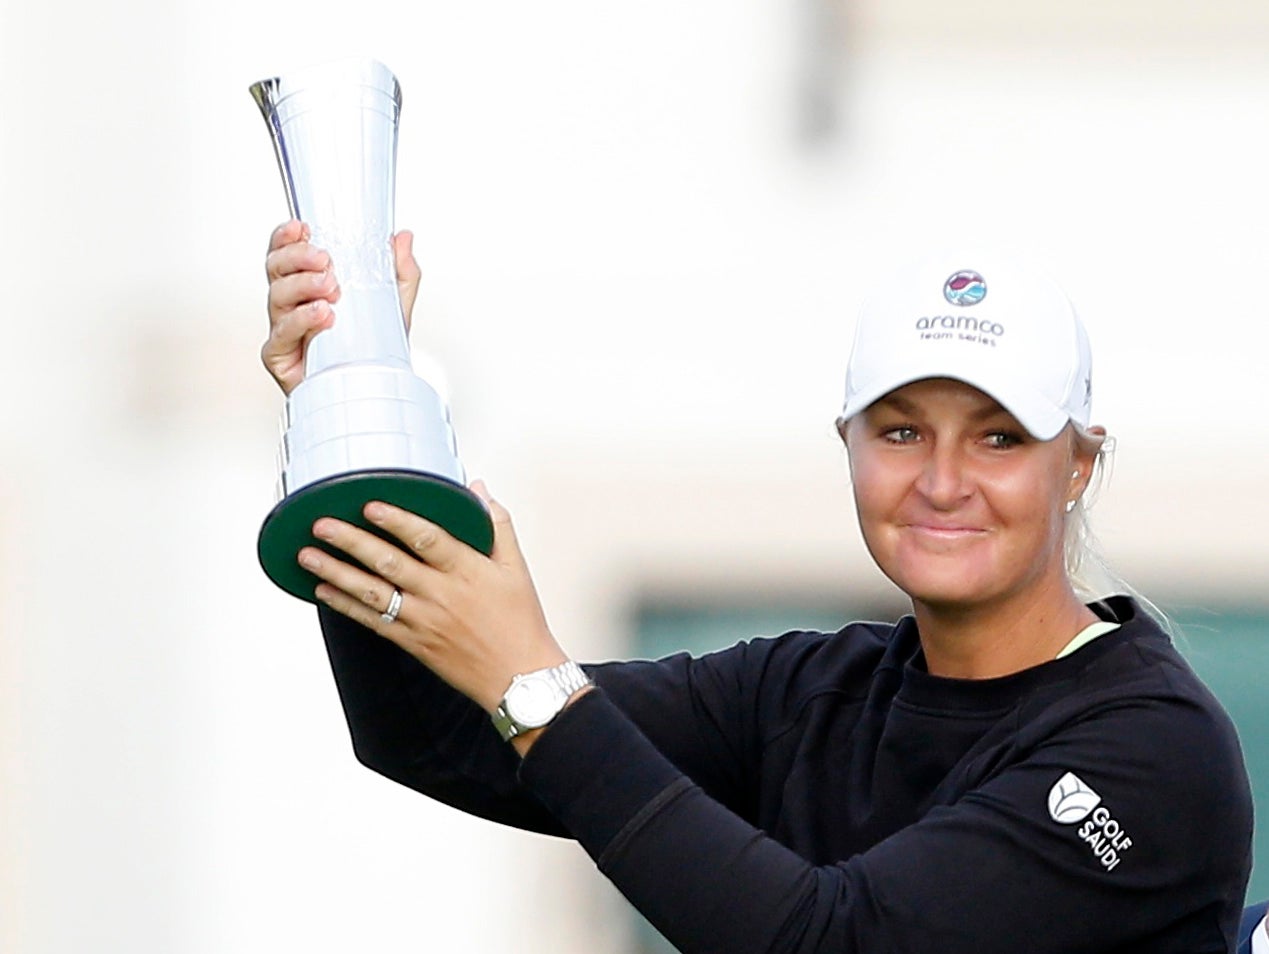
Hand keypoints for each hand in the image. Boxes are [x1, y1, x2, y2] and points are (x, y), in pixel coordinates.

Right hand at [262, 220, 421, 394]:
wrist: (372, 392)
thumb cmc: (372, 349)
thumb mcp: (394, 304)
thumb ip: (399, 271)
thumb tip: (404, 238)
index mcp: (309, 285)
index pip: (287, 252)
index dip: (287, 237)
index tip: (302, 226)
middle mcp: (291, 304)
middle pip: (276, 267)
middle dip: (297, 256)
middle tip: (325, 260)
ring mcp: (284, 328)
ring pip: (277, 296)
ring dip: (303, 285)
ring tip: (332, 288)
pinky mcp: (280, 356)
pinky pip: (281, 333)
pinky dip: (302, 319)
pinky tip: (323, 314)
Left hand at [296, 481, 567, 715]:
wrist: (520, 678)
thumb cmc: (520, 622)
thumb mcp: (517, 568)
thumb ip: (497, 524)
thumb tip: (479, 489)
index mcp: (468, 571)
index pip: (428, 539)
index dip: (398, 521)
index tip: (371, 505)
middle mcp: (441, 595)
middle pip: (389, 563)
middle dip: (351, 542)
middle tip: (322, 524)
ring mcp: (423, 621)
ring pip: (372, 593)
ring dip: (336, 573)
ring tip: (308, 555)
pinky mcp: (413, 643)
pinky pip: (372, 622)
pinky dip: (345, 606)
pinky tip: (324, 591)